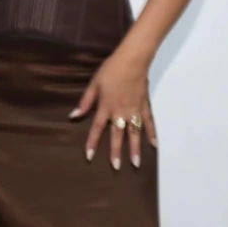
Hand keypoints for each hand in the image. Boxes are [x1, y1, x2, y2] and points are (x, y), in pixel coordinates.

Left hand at [68, 49, 157, 169]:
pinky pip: (148, 122)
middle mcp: (120, 112)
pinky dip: (151, 133)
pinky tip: (153, 145)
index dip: (93, 142)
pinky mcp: (144, 106)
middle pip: (118, 135)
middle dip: (116, 152)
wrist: (132, 59)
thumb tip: (73, 115)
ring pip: (134, 133)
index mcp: (106, 107)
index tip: (90, 156)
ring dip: (135, 149)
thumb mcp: (94, 84)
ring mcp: (134, 110)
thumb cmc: (111, 70)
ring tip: (136, 164)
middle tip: (116, 167)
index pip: (98, 128)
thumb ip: (85, 102)